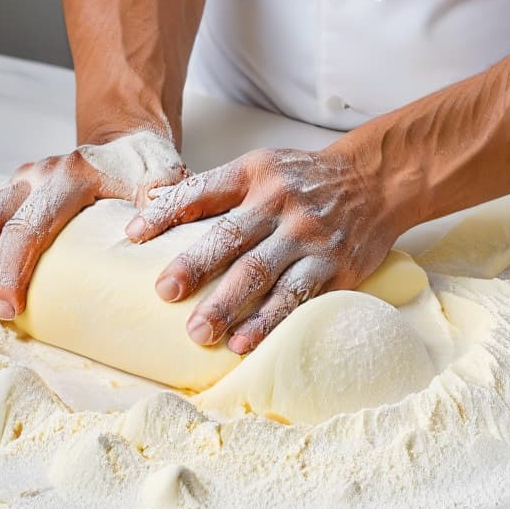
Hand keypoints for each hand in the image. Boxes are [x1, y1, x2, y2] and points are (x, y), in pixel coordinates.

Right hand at [0, 132, 186, 323]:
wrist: (128, 142)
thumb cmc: (146, 170)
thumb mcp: (166, 179)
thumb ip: (163, 202)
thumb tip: (143, 233)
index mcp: (71, 176)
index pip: (30, 226)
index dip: (12, 270)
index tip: (10, 311)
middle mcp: (36, 175)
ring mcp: (17, 183)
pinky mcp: (7, 193)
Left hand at [124, 144, 400, 352]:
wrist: (376, 181)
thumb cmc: (305, 179)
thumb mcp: (261, 166)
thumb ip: (213, 190)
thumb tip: (152, 211)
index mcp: (255, 175)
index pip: (202, 192)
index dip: (166, 212)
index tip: (134, 237)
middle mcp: (280, 203)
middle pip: (231, 237)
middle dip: (195, 266)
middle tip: (164, 292)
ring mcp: (308, 236)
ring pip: (262, 273)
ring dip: (228, 304)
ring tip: (199, 332)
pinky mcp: (334, 266)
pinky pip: (296, 297)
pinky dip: (269, 321)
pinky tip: (244, 342)